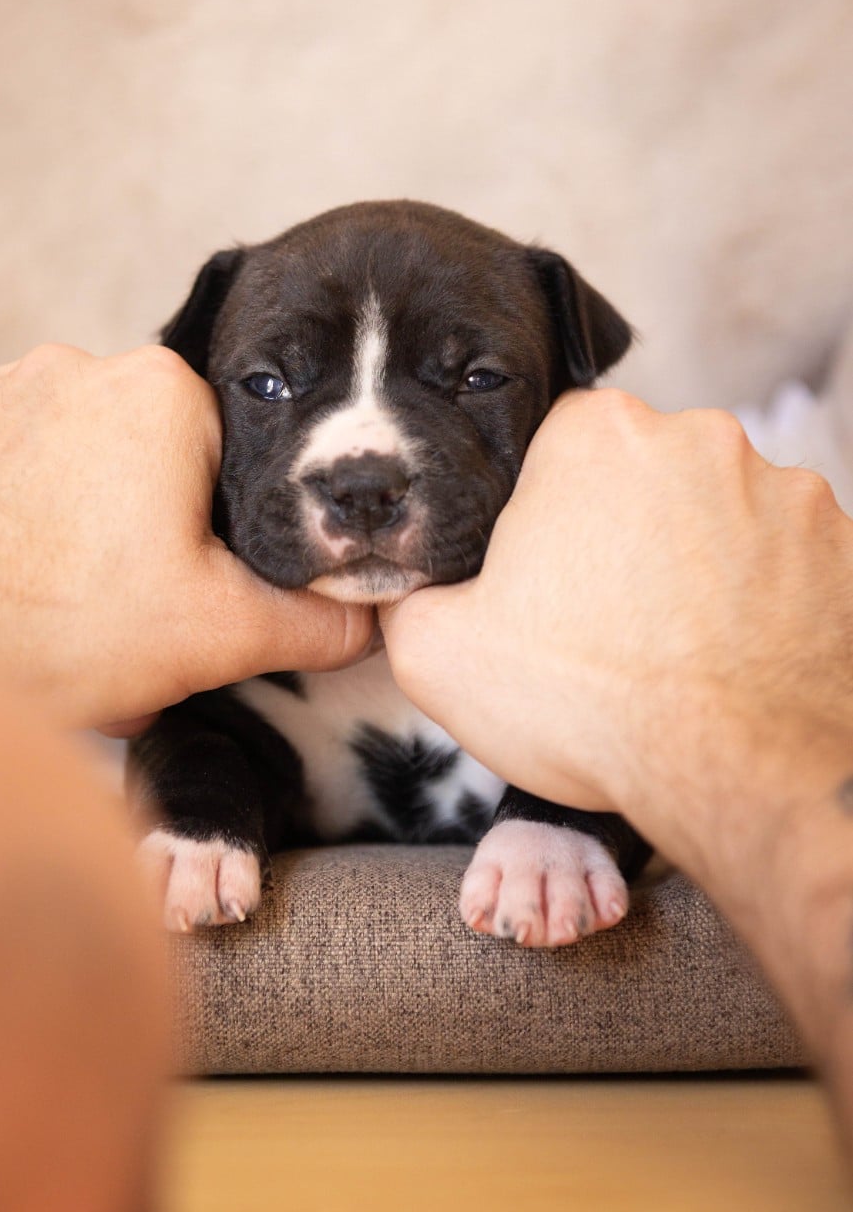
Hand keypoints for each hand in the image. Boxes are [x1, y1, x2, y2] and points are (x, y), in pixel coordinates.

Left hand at [0, 344, 373, 727]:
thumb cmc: (48, 629)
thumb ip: (309, 620)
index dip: (217, 536)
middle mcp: (66, 368)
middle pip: (142, 459)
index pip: (227, 455)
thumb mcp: (213, 635)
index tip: (186, 591)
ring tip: (46, 610)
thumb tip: (369, 619)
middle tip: (115, 616)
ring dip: (68, 529)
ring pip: (61, 466)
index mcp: (158, 395)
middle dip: (140, 535)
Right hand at [381, 389, 852, 879]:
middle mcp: (701, 438)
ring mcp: (787, 492)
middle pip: (641, 476)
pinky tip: (730, 658)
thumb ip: (407, 596)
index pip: (552, 447)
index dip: (537, 516)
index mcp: (596, 436)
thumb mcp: (436, 654)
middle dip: (619, 535)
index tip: (539, 576)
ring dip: (693, 565)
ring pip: (717, 516)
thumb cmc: (588, 705)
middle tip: (600, 621)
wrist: (739, 775)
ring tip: (670, 648)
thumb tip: (403, 583)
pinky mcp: (845, 550)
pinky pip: (783, 562)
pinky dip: (759, 599)